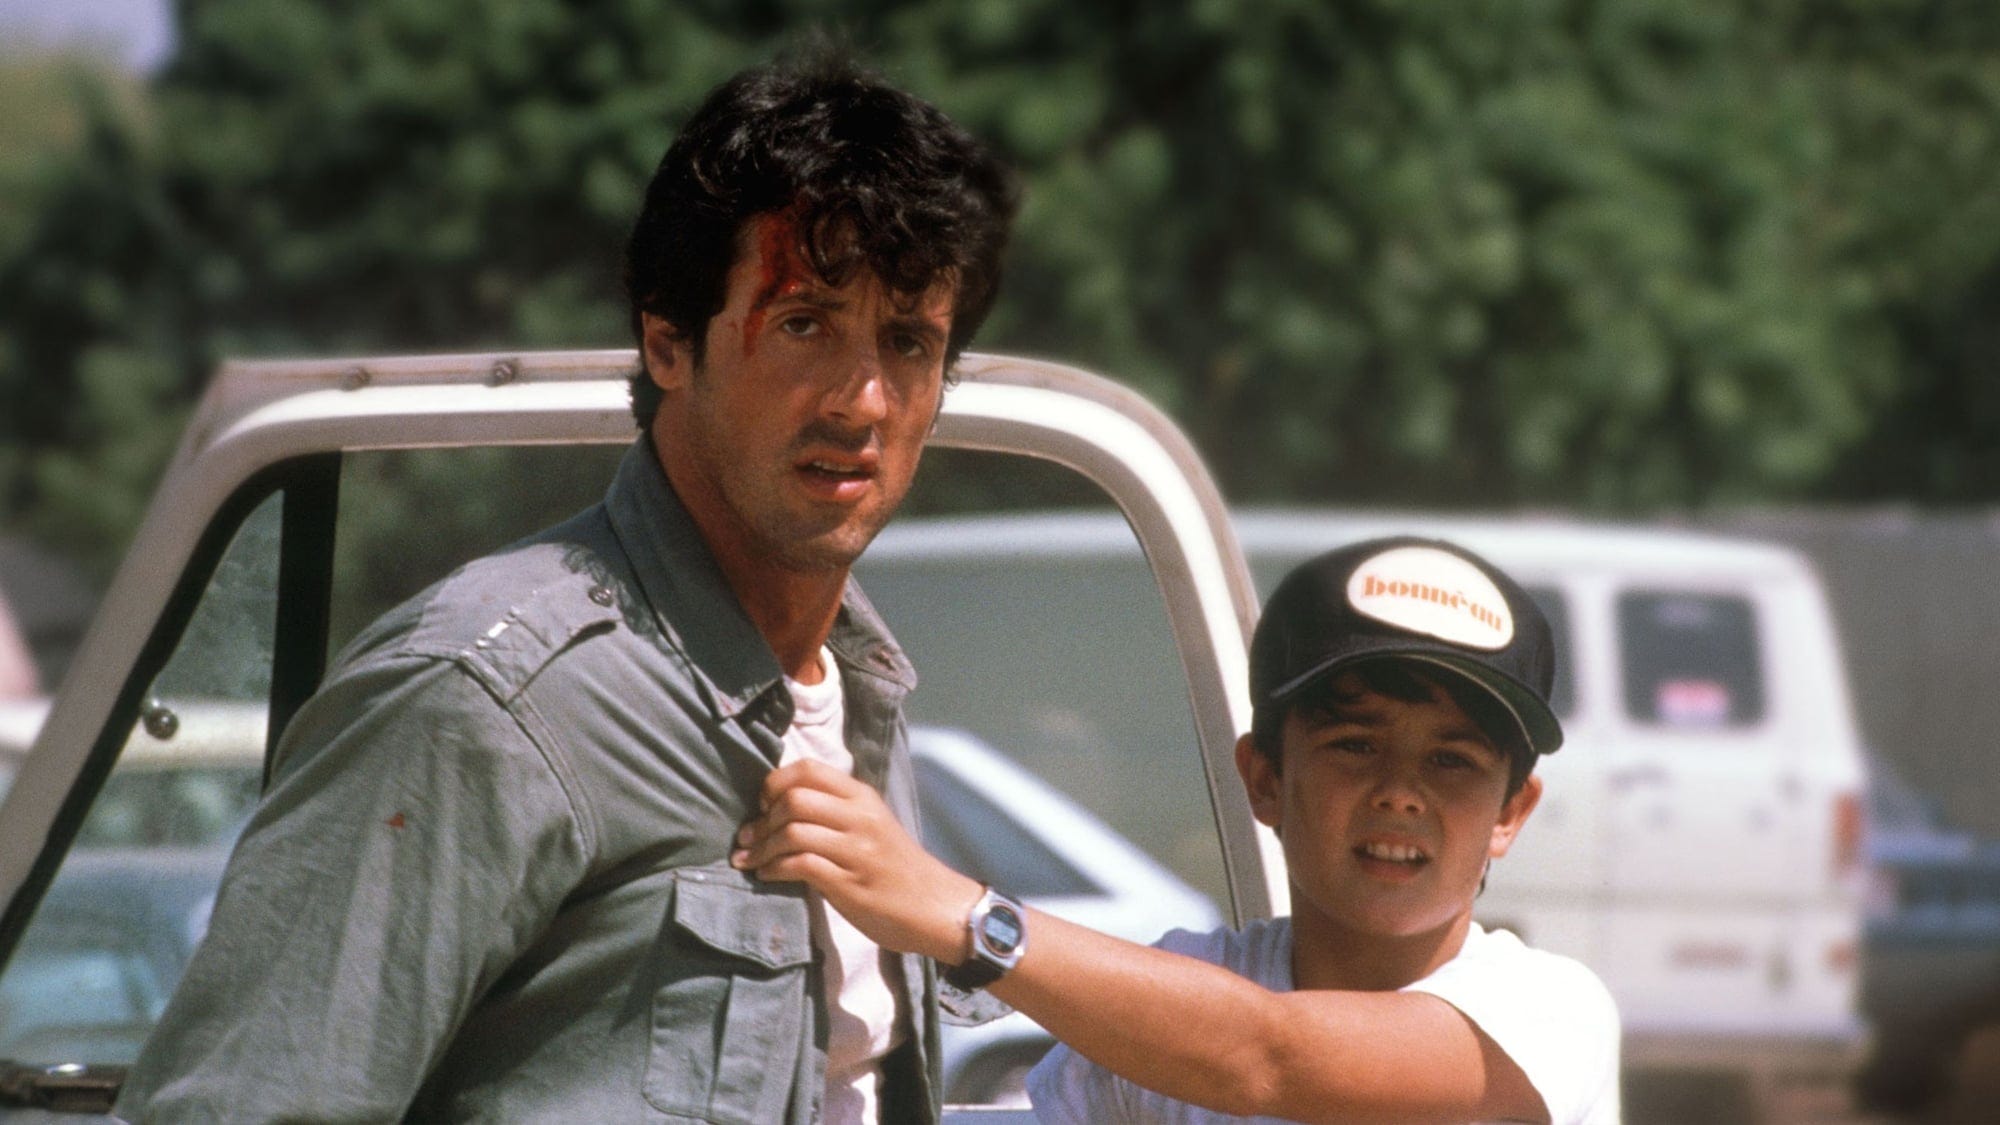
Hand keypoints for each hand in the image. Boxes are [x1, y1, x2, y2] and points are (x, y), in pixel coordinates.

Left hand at [732, 759, 983, 963]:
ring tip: (749, 859)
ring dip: (761, 847)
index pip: (809, 769)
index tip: (763, 805)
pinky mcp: (849, 884)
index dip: (775, 783)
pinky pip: (800, 865)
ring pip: (792, 831)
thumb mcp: (871, 825)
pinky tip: (767, 875)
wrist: (936, 907)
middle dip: (761, 819)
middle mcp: (860, 817)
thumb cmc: (897, 867)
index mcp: (863, 797)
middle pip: (794, 799)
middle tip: (748, 837)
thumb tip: (780, 807)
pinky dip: (774, 869)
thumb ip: (835, 811)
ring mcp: (856, 850)